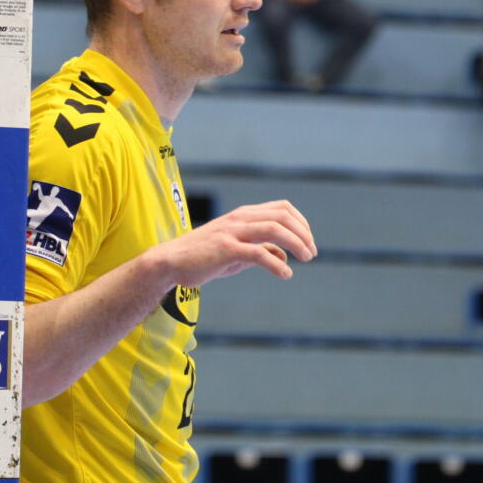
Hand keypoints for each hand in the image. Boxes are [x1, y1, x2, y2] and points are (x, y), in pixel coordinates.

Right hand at [148, 200, 316, 287]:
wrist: (170, 262)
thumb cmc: (204, 257)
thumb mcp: (237, 251)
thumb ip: (260, 248)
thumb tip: (284, 255)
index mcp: (244, 215)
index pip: (282, 208)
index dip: (301, 223)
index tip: (309, 241)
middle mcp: (240, 218)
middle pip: (282, 217)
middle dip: (303, 234)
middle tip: (312, 253)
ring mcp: (232, 232)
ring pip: (274, 230)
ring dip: (296, 244)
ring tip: (306, 259)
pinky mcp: (225, 249)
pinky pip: (258, 253)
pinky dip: (276, 263)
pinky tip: (285, 274)